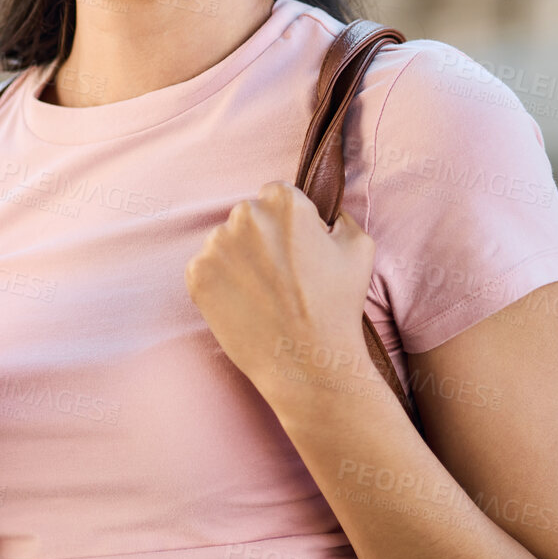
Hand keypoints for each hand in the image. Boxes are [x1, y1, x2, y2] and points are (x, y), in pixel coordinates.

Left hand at [184, 181, 380, 415]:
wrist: (306, 362)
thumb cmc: (337, 307)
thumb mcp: (360, 249)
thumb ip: (342, 219)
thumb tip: (329, 216)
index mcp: (283, 202)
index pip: (277, 196)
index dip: (289, 223)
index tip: (296, 249)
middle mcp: (245, 215)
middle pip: (249, 217)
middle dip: (262, 239)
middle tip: (281, 276)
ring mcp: (216, 245)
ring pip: (225, 243)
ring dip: (239, 260)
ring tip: (264, 294)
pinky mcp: (196, 275)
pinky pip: (205, 269)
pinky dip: (220, 283)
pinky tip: (245, 303)